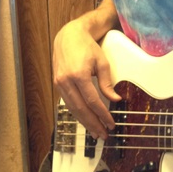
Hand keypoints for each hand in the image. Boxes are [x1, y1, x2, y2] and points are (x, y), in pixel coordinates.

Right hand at [53, 19, 119, 139]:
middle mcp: (66, 81)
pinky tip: (86, 120)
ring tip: (96, 132)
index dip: (102, 114)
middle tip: (103, 134)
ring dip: (85, 122)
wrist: (68, 37)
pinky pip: (68, 103)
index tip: (111, 123)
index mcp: (78, 75)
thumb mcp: (102, 63)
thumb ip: (107, 83)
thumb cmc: (87, 47)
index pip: (92, 101)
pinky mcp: (57, 84)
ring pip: (73, 109)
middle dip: (93, 123)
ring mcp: (59, 83)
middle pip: (81, 109)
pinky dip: (78, 113)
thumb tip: (115, 99)